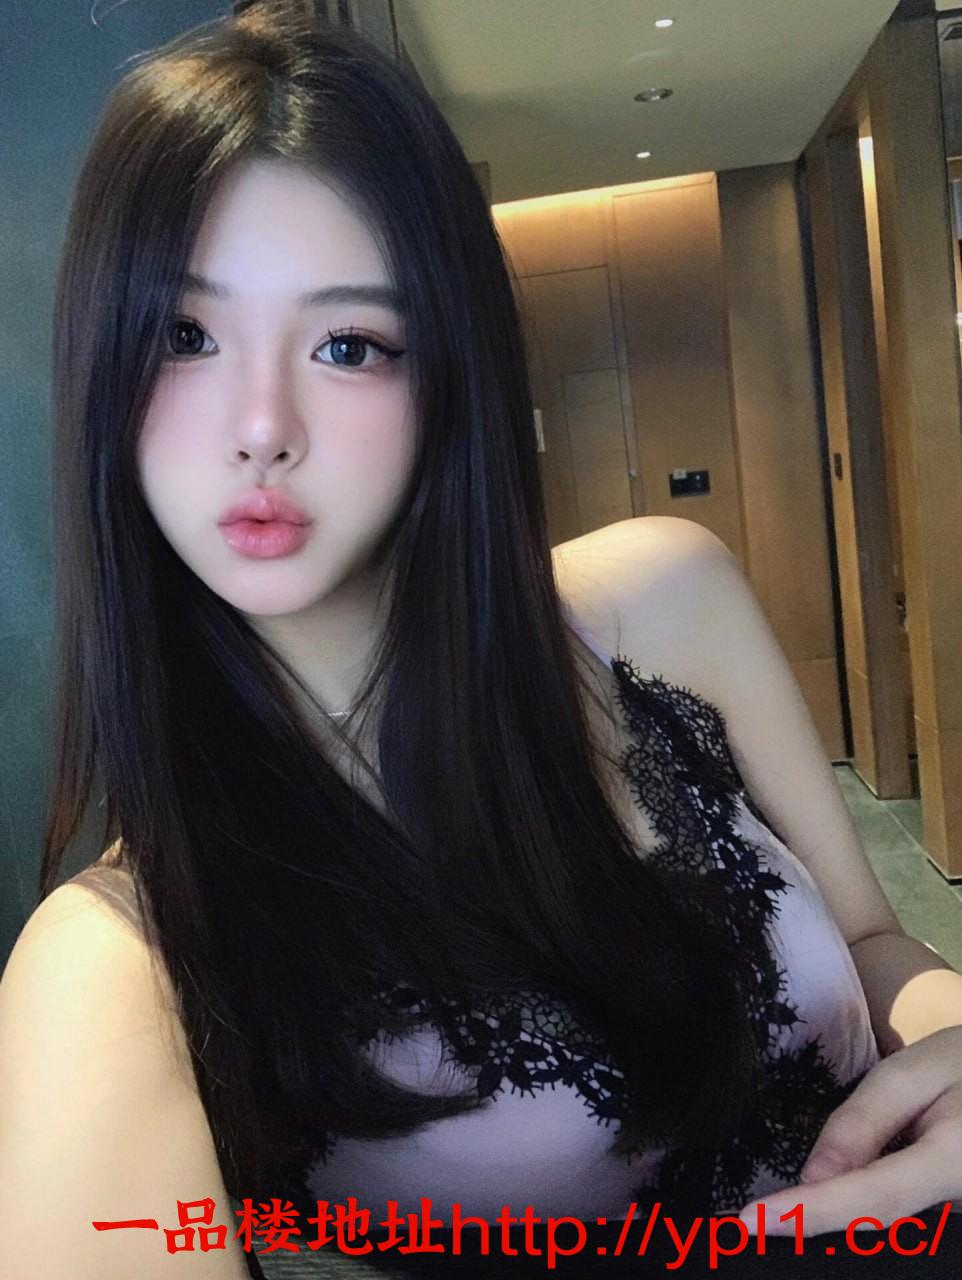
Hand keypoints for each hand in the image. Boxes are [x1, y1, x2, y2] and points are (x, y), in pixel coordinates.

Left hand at [738, 1025, 961, 1236]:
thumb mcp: (914, 1073)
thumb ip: (862, 1123)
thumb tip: (812, 1178)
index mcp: (954, 1163)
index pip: (869, 1199)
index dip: (809, 1214)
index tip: (751, 1222)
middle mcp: (960, 1203)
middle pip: (878, 1221)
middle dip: (817, 1221)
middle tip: (755, 1223)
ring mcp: (959, 1218)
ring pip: (890, 1225)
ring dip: (839, 1217)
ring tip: (785, 1211)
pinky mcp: (952, 1216)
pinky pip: (903, 1219)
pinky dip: (861, 1210)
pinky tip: (827, 1201)